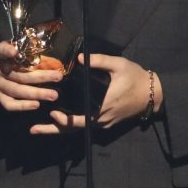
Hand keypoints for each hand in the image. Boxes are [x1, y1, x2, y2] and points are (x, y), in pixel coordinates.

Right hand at [0, 41, 62, 111]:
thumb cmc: (4, 57)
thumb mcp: (10, 49)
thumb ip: (26, 53)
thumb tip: (52, 62)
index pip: (2, 51)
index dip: (8, 51)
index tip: (16, 52)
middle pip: (19, 75)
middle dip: (41, 76)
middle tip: (58, 77)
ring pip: (17, 90)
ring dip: (37, 93)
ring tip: (53, 95)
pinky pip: (10, 104)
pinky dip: (23, 106)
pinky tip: (37, 104)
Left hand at [29, 53, 161, 134]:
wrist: (154, 94)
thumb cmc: (136, 78)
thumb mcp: (118, 65)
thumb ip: (98, 61)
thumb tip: (77, 57)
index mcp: (103, 107)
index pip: (80, 119)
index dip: (64, 119)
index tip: (51, 112)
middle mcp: (101, 120)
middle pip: (74, 129)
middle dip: (53, 130)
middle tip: (33, 130)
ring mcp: (104, 123)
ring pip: (78, 129)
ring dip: (60, 129)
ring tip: (40, 129)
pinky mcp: (107, 123)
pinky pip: (86, 126)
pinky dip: (71, 125)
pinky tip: (58, 120)